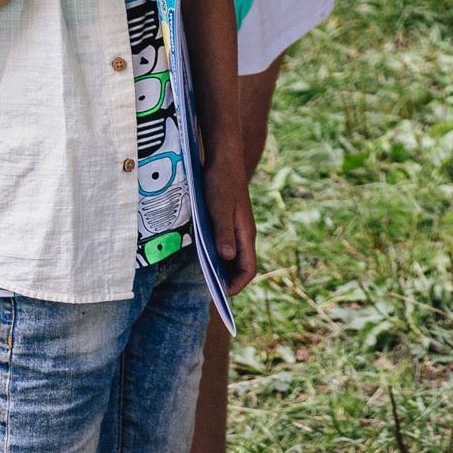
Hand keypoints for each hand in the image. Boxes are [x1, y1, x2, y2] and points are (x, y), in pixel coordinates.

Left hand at [210, 137, 258, 292]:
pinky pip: (228, 246)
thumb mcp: (218, 209)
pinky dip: (218, 257)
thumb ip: (223, 233)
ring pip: (235, 257)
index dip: (237, 285)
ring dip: (223, 270)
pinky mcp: (230, 222)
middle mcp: (245, 234)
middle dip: (229, 281)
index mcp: (246, 233)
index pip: (249, 269)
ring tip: (206, 277)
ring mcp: (239, 228)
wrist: (223, 158)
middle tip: (210, 290)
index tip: (221, 294)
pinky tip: (203, 256)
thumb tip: (227, 258)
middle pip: (243, 266)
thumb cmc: (221, 183)